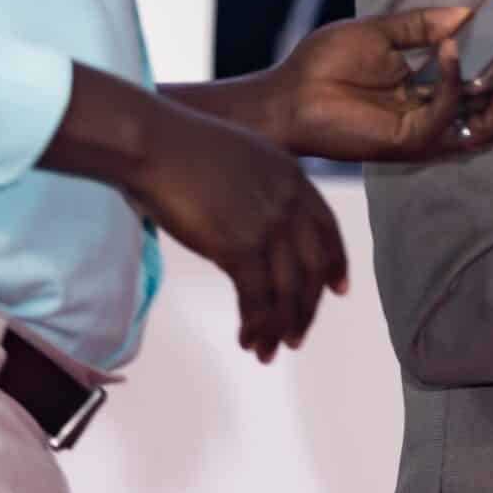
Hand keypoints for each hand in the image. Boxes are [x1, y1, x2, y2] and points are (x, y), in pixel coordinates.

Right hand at [127, 97, 349, 361]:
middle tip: (298, 335)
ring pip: (290, 289)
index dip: (335, 262)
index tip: (338, 290)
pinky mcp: (239, 247)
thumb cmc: (178, 145)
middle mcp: (290, 203)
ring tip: (272, 351)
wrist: (153, 142)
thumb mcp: (238, 158)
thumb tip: (244, 214)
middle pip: (314, 266)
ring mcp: (269, 226)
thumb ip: (254, 187)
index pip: (328, 229)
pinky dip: (257, 324)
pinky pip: (258, 298)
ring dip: (282, 326)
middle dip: (308, 307)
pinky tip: (248, 340)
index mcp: (293, 178)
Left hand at [272, 9, 492, 162]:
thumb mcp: (381, 31)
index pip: (492, 83)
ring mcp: (427, 134)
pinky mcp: (409, 143)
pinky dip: (453, 83)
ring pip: (488, 123)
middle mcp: (440, 119)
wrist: (284, 93)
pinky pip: (445, 115)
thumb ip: (424, 24)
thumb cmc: (324, 65)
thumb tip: (468, 15)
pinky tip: (451, 50)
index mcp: (437, 93)